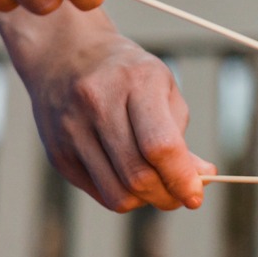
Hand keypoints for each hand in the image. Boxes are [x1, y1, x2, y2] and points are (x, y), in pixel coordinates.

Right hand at [0, 2, 211, 211]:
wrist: (65, 55)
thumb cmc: (128, 77)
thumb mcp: (164, 91)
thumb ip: (181, 138)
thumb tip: (200, 182)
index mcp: (135, 82)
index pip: (160, 145)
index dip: (182, 178)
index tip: (196, 197)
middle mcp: (97, 104)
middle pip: (137, 175)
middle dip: (168, 196)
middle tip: (181, 196)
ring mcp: (71, 130)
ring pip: (116, 193)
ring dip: (146, 201)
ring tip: (158, 188)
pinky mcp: (57, 153)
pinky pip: (98, 193)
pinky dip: (122, 195)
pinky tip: (130, 178)